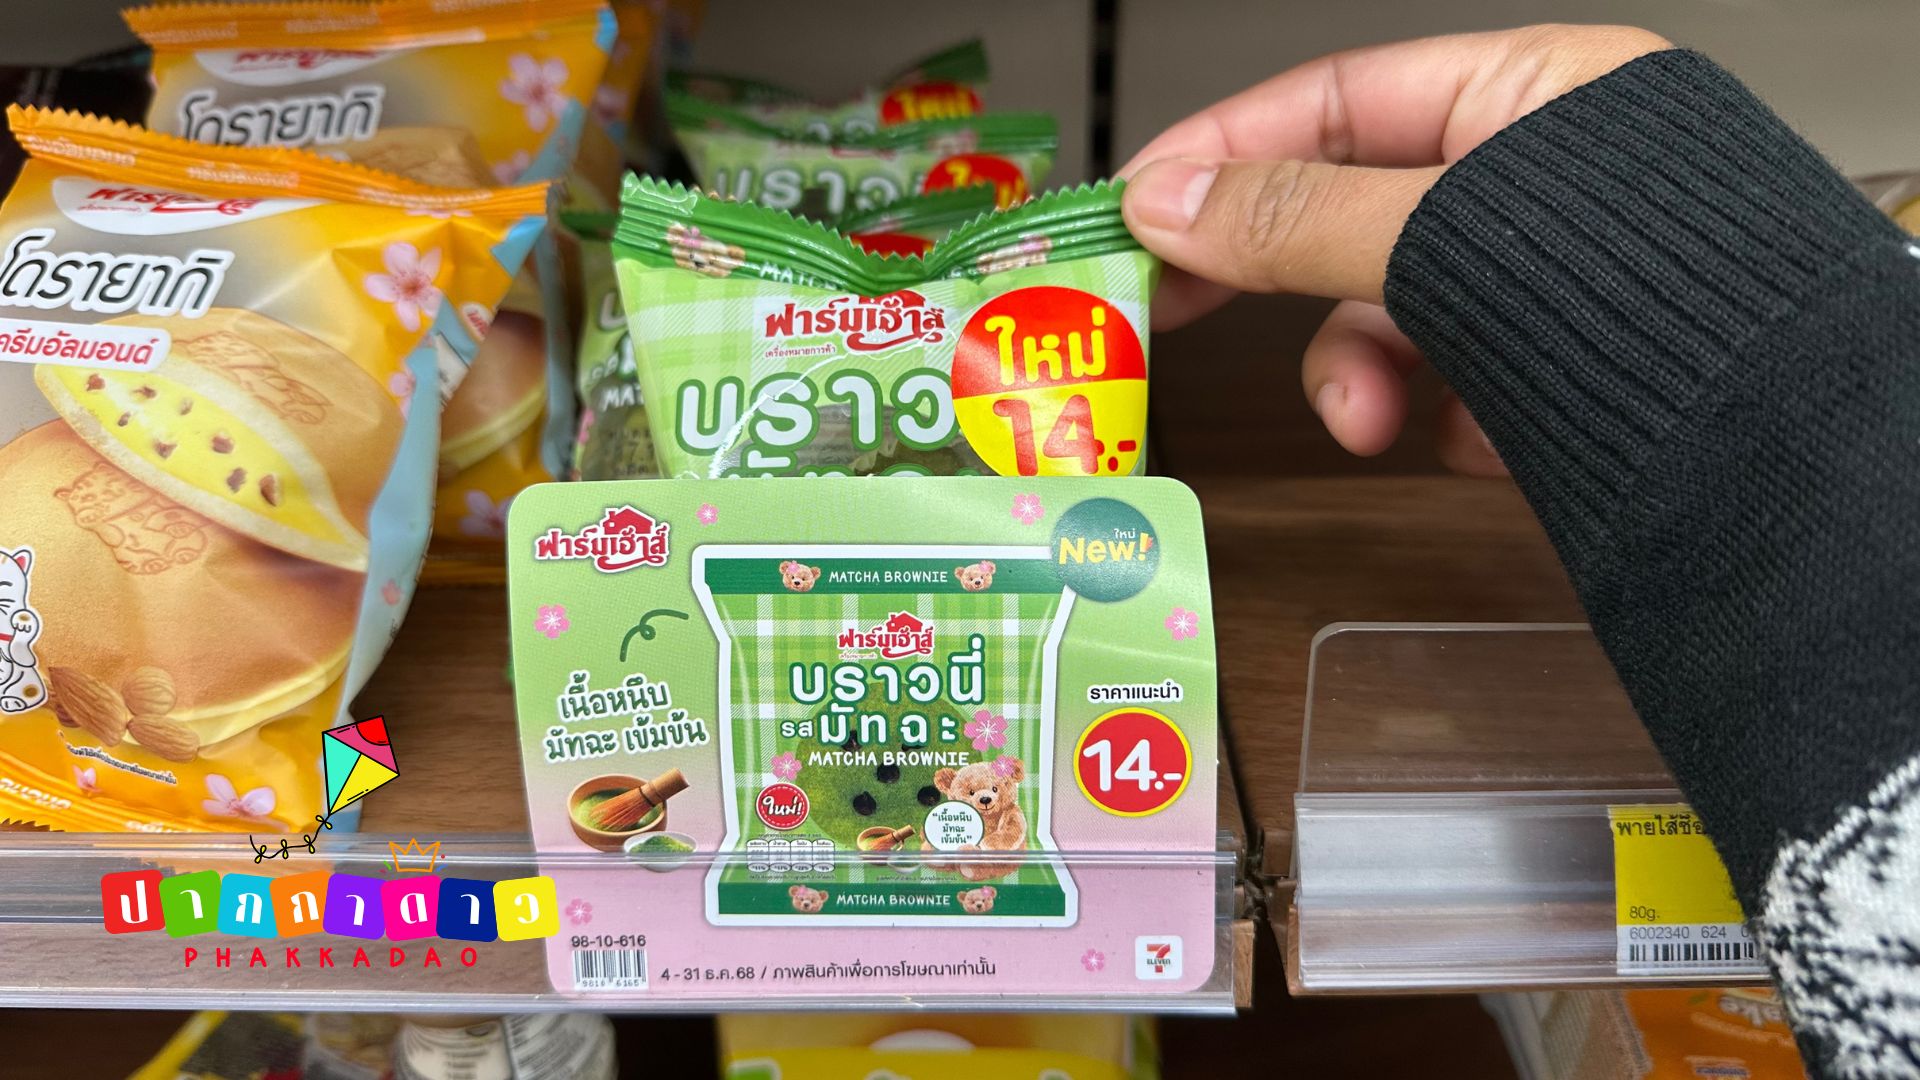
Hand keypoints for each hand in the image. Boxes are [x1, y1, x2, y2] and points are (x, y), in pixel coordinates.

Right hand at [1120, 25, 1667, 473]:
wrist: (1785, 467)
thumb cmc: (1660, 311)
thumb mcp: (1438, 239)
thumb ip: (1291, 216)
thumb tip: (1169, 199)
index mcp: (1531, 95)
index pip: (1332, 99)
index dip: (1221, 148)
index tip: (1136, 202)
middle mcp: (1540, 181)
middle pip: (1351, 215)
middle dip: (1281, 281)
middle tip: (1172, 309)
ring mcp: (1550, 283)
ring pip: (1395, 318)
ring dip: (1362, 377)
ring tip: (1371, 422)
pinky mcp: (1559, 374)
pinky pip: (1450, 386)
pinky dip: (1438, 419)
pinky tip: (1467, 441)